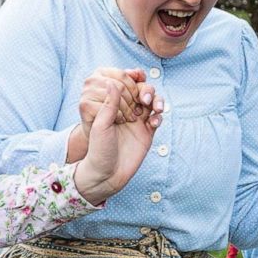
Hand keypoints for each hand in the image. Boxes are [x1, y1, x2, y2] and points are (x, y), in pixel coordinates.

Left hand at [74, 78, 161, 202]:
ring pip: (152, 103)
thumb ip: (109, 104)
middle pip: (141, 91)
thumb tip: (113, 82)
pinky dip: (158, 117)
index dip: (131, 82)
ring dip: (157, 100)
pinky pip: (157, 119)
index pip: (124, 86)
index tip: (134, 84)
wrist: (107, 175)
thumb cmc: (99, 150)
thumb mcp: (101, 125)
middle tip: (143, 98)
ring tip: (154, 108)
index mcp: (112, 107)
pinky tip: (153, 123)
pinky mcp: (147, 133)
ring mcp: (137, 122)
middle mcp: (125, 112)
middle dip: (146, 90)